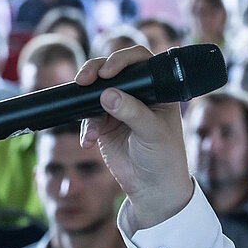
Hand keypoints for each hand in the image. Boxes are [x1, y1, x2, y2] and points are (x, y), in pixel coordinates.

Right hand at [75, 47, 193, 227]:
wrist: (152, 187)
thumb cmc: (164, 157)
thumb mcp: (152, 132)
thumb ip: (132, 112)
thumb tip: (107, 94)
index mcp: (157, 88)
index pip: (139, 61)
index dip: (121, 60)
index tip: (108, 72)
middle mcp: (137, 93)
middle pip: (112, 70)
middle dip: (95, 73)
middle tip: (83, 81)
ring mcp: (119, 106)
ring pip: (95, 91)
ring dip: (87, 104)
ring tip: (94, 130)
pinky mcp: (104, 123)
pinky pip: (88, 116)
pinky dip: (87, 127)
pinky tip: (90, 141)